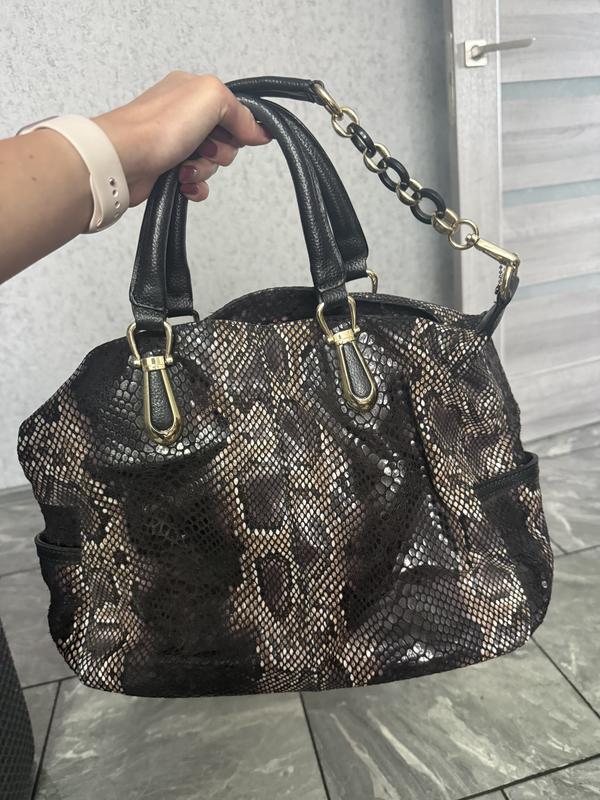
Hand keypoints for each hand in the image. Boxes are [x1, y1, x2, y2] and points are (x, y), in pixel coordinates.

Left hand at [92, 71, 271, 205]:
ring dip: (205, 170)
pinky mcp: (167, 169)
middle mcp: (182, 115)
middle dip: (220, 151)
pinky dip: (195, 186)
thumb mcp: (212, 98)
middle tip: (203, 148)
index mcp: (192, 90)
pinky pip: (196, 183)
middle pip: (225, 140)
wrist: (123, 160)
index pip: (232, 110)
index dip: (239, 126)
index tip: (240, 136)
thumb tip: (258, 130)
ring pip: (211, 164)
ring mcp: (174, 143)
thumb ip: (240, 111)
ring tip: (185, 168)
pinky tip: (183, 184)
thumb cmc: (159, 126)